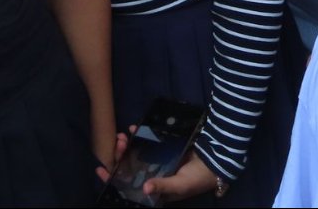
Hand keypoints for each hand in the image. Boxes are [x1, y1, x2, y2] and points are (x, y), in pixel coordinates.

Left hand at [96, 133, 219, 203]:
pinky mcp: (162, 147)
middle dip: (120, 157)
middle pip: (130, 167)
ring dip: (127, 145)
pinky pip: (146, 141)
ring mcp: (156, 160)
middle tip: (117, 145)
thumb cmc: (199, 178)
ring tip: (123, 136)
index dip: (115, 179)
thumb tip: (145, 188)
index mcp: (155, 188)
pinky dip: (138, 135)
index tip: (100, 170)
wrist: (217, 158)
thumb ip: (163, 186)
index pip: (130, 186)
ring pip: (135, 153)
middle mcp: (153, 174)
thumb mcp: (181, 185)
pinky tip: (133, 129)